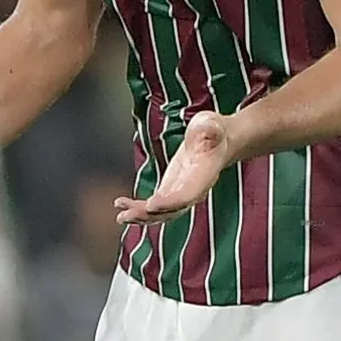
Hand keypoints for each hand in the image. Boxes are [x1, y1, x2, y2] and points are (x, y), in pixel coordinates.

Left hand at [118, 110, 235, 224]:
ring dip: (141, 216)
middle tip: (127, 216)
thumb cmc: (214, 131)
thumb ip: (209, 128)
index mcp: (203, 176)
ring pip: (162, 213)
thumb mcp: (212, 124)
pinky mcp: (171, 191)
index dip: (170, 202)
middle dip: (149, 215)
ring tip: (121, 216)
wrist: (219, 141)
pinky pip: (156, 206)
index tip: (151, 204)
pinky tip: (122, 206)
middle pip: (172, 210)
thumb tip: (207, 126)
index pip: (187, 194)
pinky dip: (139, 209)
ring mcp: (181, 193)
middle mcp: (193, 191)